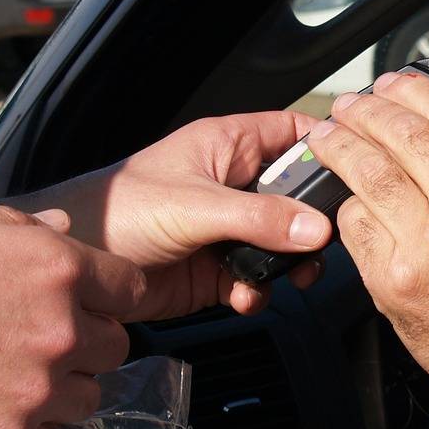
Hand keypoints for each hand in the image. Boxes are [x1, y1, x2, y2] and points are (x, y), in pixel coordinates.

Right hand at [0, 207, 144, 428]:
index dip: (108, 298)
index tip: (88, 305)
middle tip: (42, 346)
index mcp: (55, 269)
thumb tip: (63, 228)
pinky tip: (12, 424)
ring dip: (62, 394)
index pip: (129, 289)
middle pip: (114, 349)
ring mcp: (36, 389)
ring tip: (16, 385)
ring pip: (88, 399)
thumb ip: (25, 228)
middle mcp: (59, 328)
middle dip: (85, 346)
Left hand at [13, 112, 332, 318]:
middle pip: (297, 195)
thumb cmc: (116, 211)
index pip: (292, 131)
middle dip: (314, 222)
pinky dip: (259, 291)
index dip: (325, 145)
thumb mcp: (196, 206)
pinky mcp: (216, 269)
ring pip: (283, 242)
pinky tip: (244, 296)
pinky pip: (257, 278)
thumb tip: (316, 229)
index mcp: (229, 146)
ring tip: (288, 277)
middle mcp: (234, 183)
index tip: (355, 168)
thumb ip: (259, 217)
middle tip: (323, 243)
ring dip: (290, 263)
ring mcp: (226, 228)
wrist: (74, 270)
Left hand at [304, 73, 428, 413]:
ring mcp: (425, 243)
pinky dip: (346, 207)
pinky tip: (343, 198)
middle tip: (350, 104)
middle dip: (366, 110)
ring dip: (340, 145)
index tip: (394, 84)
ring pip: (368, 173)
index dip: (411, 90)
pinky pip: (356, 225)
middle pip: (402, 134)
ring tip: (327, 135)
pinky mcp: (393, 278)